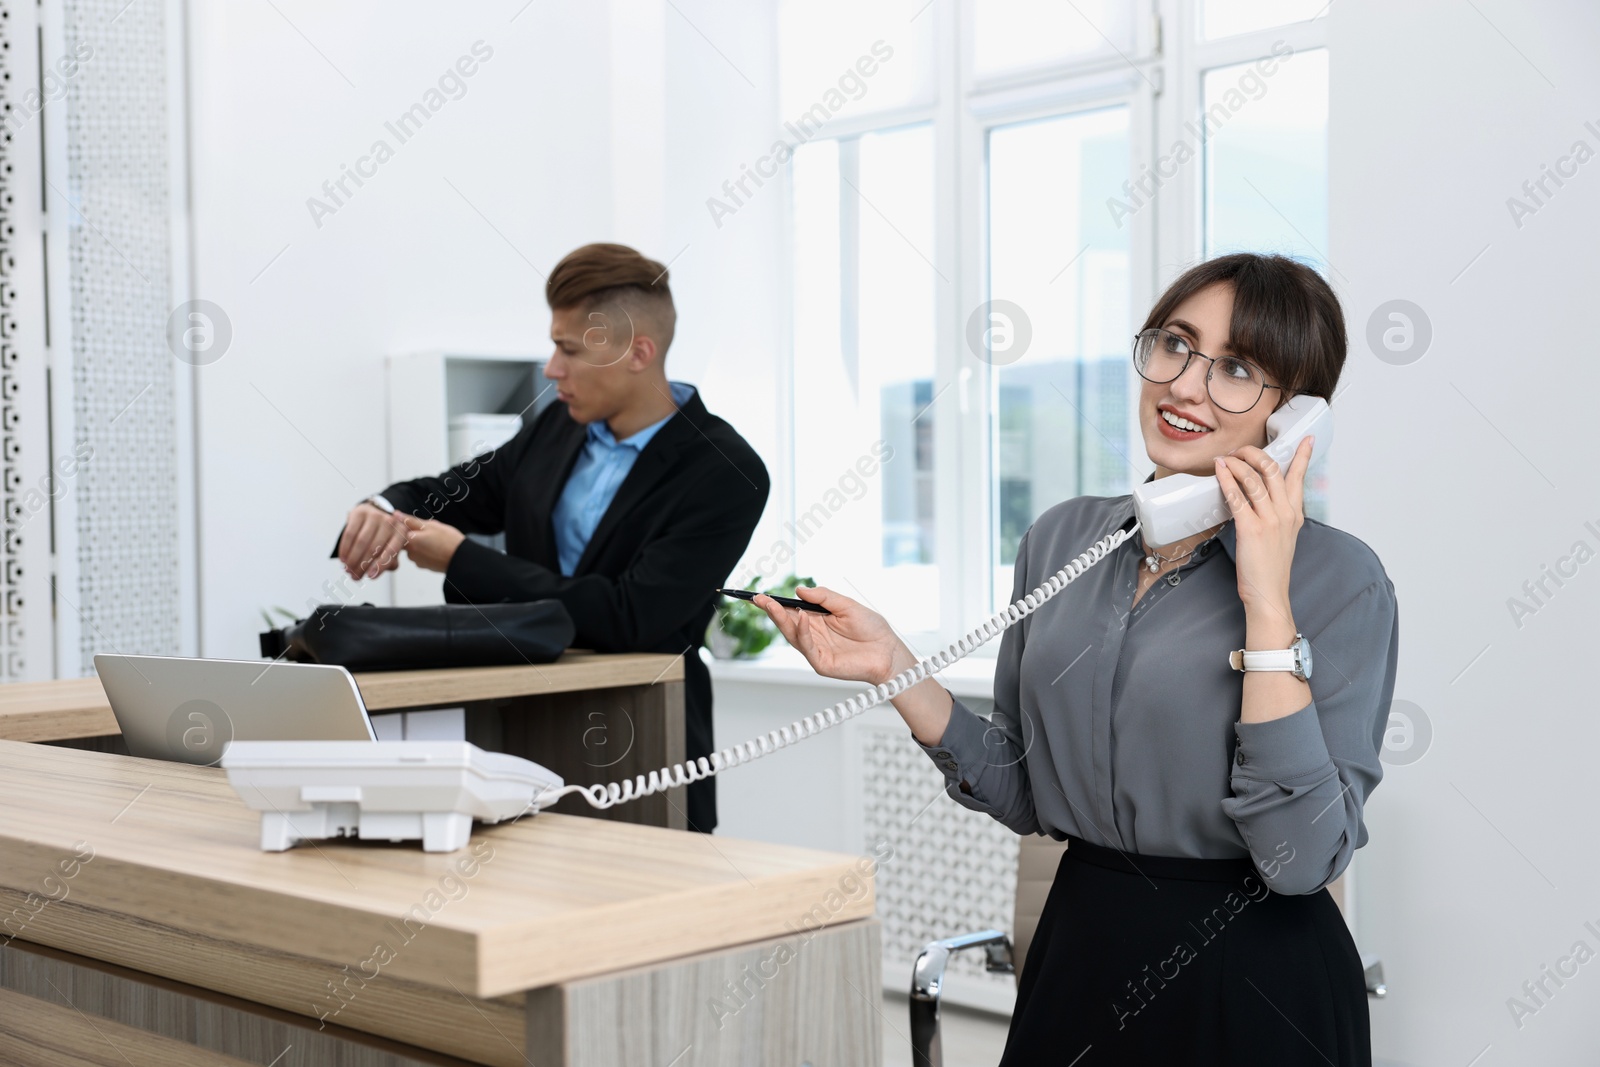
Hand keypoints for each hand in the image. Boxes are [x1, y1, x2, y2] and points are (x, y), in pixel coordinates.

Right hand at [337, 503, 408, 579]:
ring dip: (352, 559)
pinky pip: (350, 533)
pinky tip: (343, 559)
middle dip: (362, 565)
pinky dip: (345, 548)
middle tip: (354, 576)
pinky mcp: (360, 512)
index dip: (381, 565)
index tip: (371, 577)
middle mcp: (390, 522)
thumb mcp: (390, 548)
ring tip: (347, 570)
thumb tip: (376, 572)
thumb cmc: (384, 538)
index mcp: (401, 533)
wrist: (373, 517)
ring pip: (361, 541)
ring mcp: (375, 515)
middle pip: (374, 548)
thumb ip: (389, 561)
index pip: (391, 551)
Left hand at [399, 514, 466, 572]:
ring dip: (421, 543)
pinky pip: (421, 555)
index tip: (419, 524)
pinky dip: (427, 551)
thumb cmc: (448, 541)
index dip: (410, 525)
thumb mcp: (430, 525)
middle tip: (430, 531)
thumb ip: (410, 520)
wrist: (461, 559)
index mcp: (409, 540)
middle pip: (407, 539)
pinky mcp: (424, 566)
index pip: (400, 530)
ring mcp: (417, 561)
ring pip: (415, 547)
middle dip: (416, 534)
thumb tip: (396, 514)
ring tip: (437, 540)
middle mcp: (410, 552)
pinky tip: (438, 548)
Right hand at [753, 585, 909, 685]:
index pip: (791, 611)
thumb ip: (824, 597)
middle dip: (772, 610)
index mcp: (818, 620)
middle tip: (758, 598)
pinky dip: (802, 632)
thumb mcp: (847, 605)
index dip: (776, 603)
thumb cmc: (872, 628)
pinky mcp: (821, 663)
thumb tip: (799, 590)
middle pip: (787, 623)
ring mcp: (815, 650)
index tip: (761, 594)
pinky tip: (801, 616)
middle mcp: (813, 635)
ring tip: (772, 604)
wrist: (888, 651)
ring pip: (792, 635)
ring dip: (781, 619)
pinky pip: (807, 647)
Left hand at [1214, 436, 1313, 613]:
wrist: (1269, 594)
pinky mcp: (1251, 529)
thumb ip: (1276, 516)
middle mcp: (1286, 513)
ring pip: (1254, 479)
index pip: (1299, 477)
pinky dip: (1227, 480)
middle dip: (1254, 453)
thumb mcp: (1282, 537)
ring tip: (1225, 458)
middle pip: (1273, 469)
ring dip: (1237, 463)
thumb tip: (1256, 499)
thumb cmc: (1271, 569)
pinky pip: (1237, 496)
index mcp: (1295, 514)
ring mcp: (1270, 520)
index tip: (1307, 439)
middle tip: (1239, 449)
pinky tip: (1220, 471)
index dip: (1302, 455)